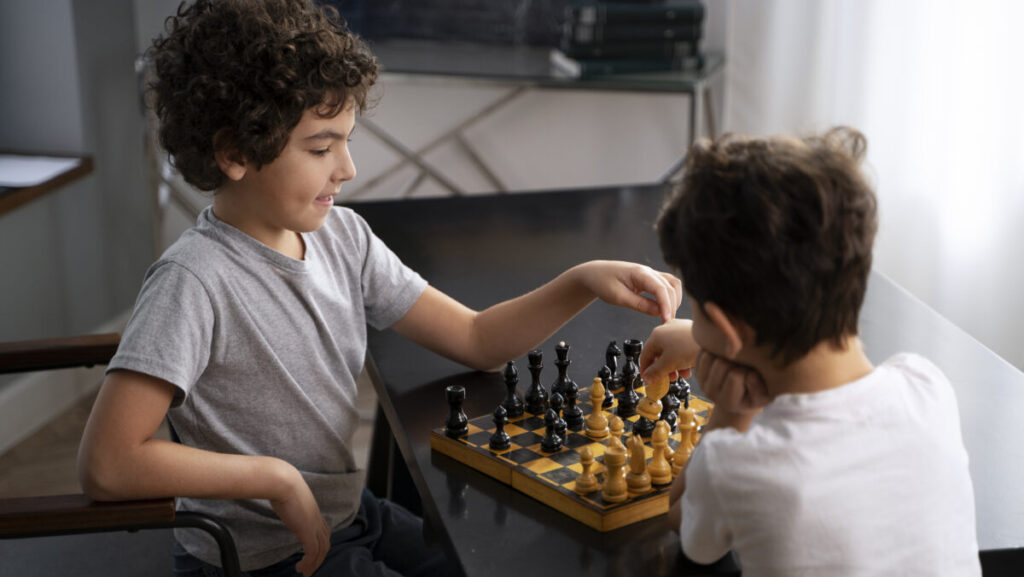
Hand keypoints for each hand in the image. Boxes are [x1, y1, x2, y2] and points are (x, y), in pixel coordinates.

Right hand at [269, 462, 330, 576]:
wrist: (282, 481)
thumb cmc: (280, 484)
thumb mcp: (287, 494)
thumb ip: (287, 501)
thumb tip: (278, 499)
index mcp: (313, 510)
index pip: (323, 530)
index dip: (320, 542)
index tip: (311, 552)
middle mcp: (317, 518)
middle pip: (325, 542)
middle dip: (319, 557)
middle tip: (310, 568)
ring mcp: (314, 525)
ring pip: (321, 550)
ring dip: (314, 563)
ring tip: (305, 573)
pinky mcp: (308, 531)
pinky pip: (313, 552)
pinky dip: (309, 562)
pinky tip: (300, 567)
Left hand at [575, 261, 681, 323]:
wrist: (594, 273)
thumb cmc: (602, 282)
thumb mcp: (618, 297)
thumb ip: (639, 304)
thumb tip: (659, 313)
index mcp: (640, 273)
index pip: (661, 288)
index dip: (666, 305)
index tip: (667, 320)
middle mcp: (648, 271)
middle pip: (670, 287)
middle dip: (672, 305)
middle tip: (667, 323)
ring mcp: (650, 274)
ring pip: (672, 284)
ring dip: (674, 300)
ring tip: (667, 316)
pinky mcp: (649, 279)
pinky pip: (666, 285)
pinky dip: (670, 296)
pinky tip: (664, 308)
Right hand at [639, 319, 698, 382]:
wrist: (713, 339)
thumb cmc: (690, 347)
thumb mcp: (668, 364)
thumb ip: (655, 372)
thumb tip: (646, 378)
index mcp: (656, 335)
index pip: (645, 355)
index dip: (645, 369)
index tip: (647, 378)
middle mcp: (666, 329)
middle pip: (659, 353)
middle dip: (663, 369)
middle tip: (666, 379)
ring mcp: (678, 329)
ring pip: (671, 351)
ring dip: (673, 366)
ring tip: (681, 375)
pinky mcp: (689, 332)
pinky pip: (681, 347)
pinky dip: (682, 358)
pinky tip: (688, 367)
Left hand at [695, 350, 769, 427]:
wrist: (741, 395)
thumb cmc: (756, 394)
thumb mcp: (766, 396)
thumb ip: (760, 390)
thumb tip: (751, 376)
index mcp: (728, 402)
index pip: (735, 375)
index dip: (747, 369)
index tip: (753, 371)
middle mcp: (711, 393)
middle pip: (720, 364)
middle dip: (735, 359)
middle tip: (743, 362)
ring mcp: (702, 382)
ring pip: (709, 356)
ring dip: (722, 353)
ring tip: (735, 358)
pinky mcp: (697, 371)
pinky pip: (701, 353)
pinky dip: (713, 349)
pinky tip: (725, 354)